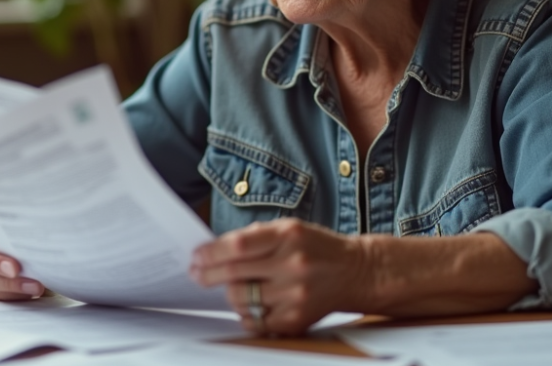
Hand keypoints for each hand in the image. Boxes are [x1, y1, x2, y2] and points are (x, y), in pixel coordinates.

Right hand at [0, 206, 45, 299]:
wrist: (3, 229)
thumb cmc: (8, 219)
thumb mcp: (6, 209)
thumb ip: (10, 218)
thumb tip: (33, 223)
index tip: (5, 242)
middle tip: (16, 270)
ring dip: (10, 285)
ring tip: (33, 285)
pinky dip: (10, 293)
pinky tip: (28, 291)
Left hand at [189, 219, 367, 335]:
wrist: (355, 272)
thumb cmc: (316, 247)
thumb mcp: (289, 229)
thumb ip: (255, 237)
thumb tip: (213, 251)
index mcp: (288, 236)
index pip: (238, 245)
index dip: (211, 252)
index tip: (196, 256)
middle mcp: (292, 265)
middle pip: (234, 274)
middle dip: (208, 274)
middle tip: (196, 273)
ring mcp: (295, 295)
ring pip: (241, 299)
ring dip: (230, 293)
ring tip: (234, 287)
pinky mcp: (296, 319)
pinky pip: (255, 321)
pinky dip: (246, 313)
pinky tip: (251, 304)